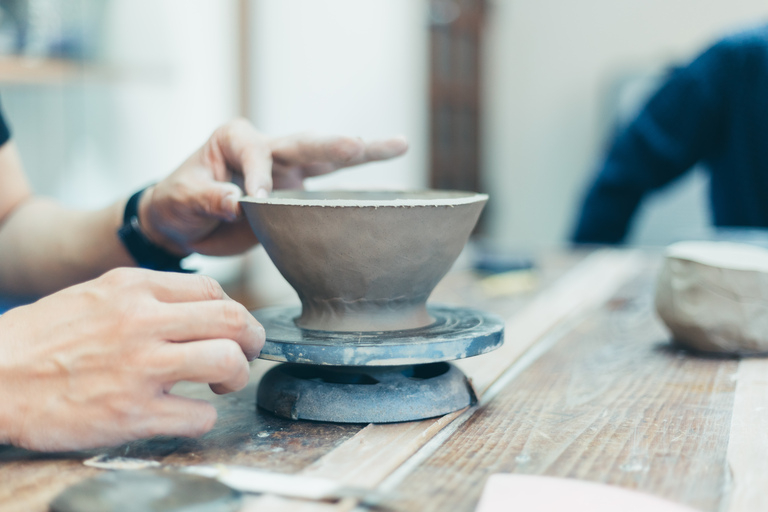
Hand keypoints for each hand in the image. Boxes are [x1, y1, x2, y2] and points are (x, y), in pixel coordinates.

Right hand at [0, 268, 264, 450]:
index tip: (229, 328)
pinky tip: (185, 413)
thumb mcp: (94, 295)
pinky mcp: (132, 414)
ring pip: (227, 362)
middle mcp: (141, 322)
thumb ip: (146, 297)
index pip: (212, 290)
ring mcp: (140, 368)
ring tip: (222, 383)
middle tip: (245, 353)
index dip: (232, 311)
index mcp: (132, 288)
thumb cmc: (41, 339)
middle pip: (233, 320)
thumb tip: (197, 308)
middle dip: (252, 339)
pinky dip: (202, 416)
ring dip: (236, 375)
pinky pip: (198, 416)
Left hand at [138, 119, 407, 256]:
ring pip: (326, 160)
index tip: (255, 200)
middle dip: (331, 146)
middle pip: (304, 144)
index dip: (259, 175)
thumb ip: (207, 198)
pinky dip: (355, 186)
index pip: (256, 153)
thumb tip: (235, 201)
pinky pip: (328, 189)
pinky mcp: (296, 195)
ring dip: (360, 155)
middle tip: (357, 144)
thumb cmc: (176, 204)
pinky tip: (387, 182)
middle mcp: (266, 148)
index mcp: (234, 139)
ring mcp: (286, 171)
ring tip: (398, 144)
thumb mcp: (181, 199)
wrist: (181, 224)